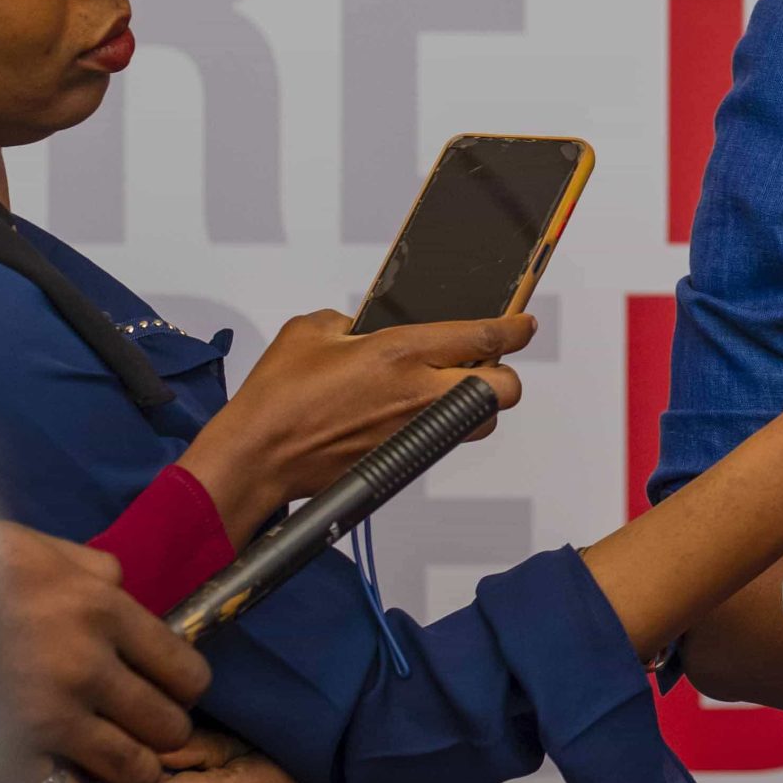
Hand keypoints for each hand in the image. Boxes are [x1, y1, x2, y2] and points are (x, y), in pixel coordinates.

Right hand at [0, 522, 208, 782]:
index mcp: (102, 611)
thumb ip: (89, 567)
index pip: (182, 668)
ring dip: (133, 771)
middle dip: (164, 732)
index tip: (176, 694)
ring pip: (127, 764)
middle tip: (151, 734)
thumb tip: (118, 584)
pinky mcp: (5, 753)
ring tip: (127, 770)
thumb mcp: (34, 546)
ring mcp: (48, 716)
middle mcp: (87, 667)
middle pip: (164, 722)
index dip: (185, 687)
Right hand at [179, 309, 532, 539]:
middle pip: (503, 388)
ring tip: (453, 389)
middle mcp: (419, 393)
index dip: (514, 328)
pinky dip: (444, 426)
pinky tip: (415, 412)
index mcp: (401, 353)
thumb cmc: (277, 397)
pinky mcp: (403, 460)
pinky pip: (445, 440)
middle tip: (488, 362)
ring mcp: (415, 431)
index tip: (524, 323)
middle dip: (505, 374)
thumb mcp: (310, 331)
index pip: (482, 336)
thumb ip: (347, 322)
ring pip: (481, 421)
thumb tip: (360, 329)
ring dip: (478, 405)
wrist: (258, 457)